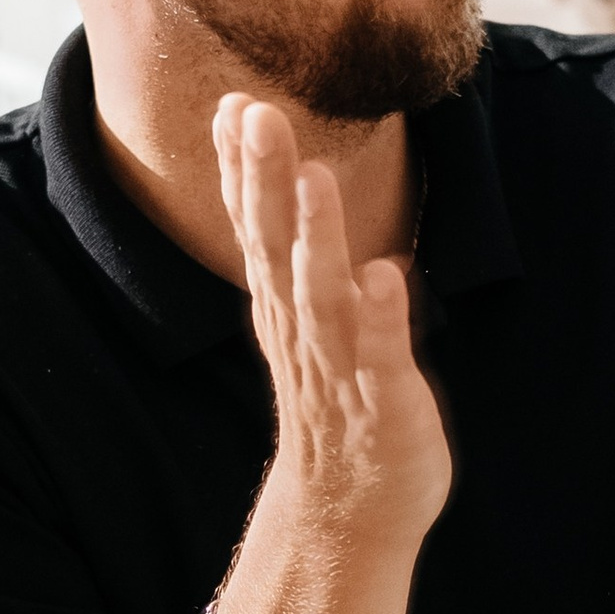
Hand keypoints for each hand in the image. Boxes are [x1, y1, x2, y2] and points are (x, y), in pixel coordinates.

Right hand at [213, 97, 450, 560]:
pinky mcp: (385, 401)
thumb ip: (295, 245)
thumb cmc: (337, 399)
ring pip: (321, 294)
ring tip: (313, 177)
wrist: (351, 509)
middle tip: (255, 113)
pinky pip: (380, 355)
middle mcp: (302, 328)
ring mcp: (340, 366)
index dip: (239, 167)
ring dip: (317, 235)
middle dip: (264, 179)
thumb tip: (289, 163)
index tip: (230, 104)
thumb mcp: (305, 312)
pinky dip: (380, 317)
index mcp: (284, 303)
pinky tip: (383, 273)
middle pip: (275, 245)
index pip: (254, 225)